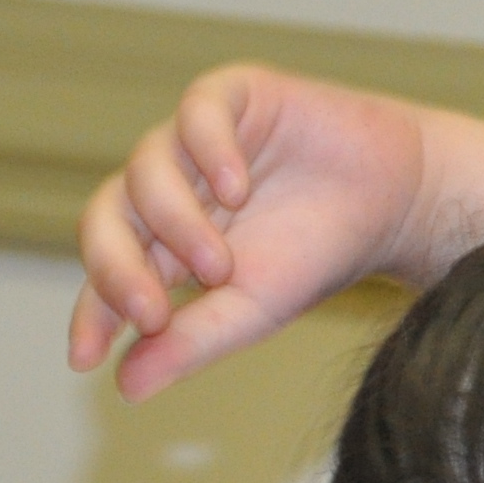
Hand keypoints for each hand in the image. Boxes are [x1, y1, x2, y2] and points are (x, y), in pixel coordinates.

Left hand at [70, 66, 427, 397]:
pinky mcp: (233, 94)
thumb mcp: (253, 311)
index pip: (107, 271)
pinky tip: (239, 186)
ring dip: (175, 223)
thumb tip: (126, 388)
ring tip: (220, 265)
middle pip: (107, 216)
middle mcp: (168, 187)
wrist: (397, 202)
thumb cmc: (321, 255)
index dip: (93, 312)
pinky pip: (196, 112)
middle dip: (117, 269)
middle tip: (150, 314)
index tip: (86, 359)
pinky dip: (208, 150)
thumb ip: (191, 342)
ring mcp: (194, 140)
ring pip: (146, 168)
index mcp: (164, 242)